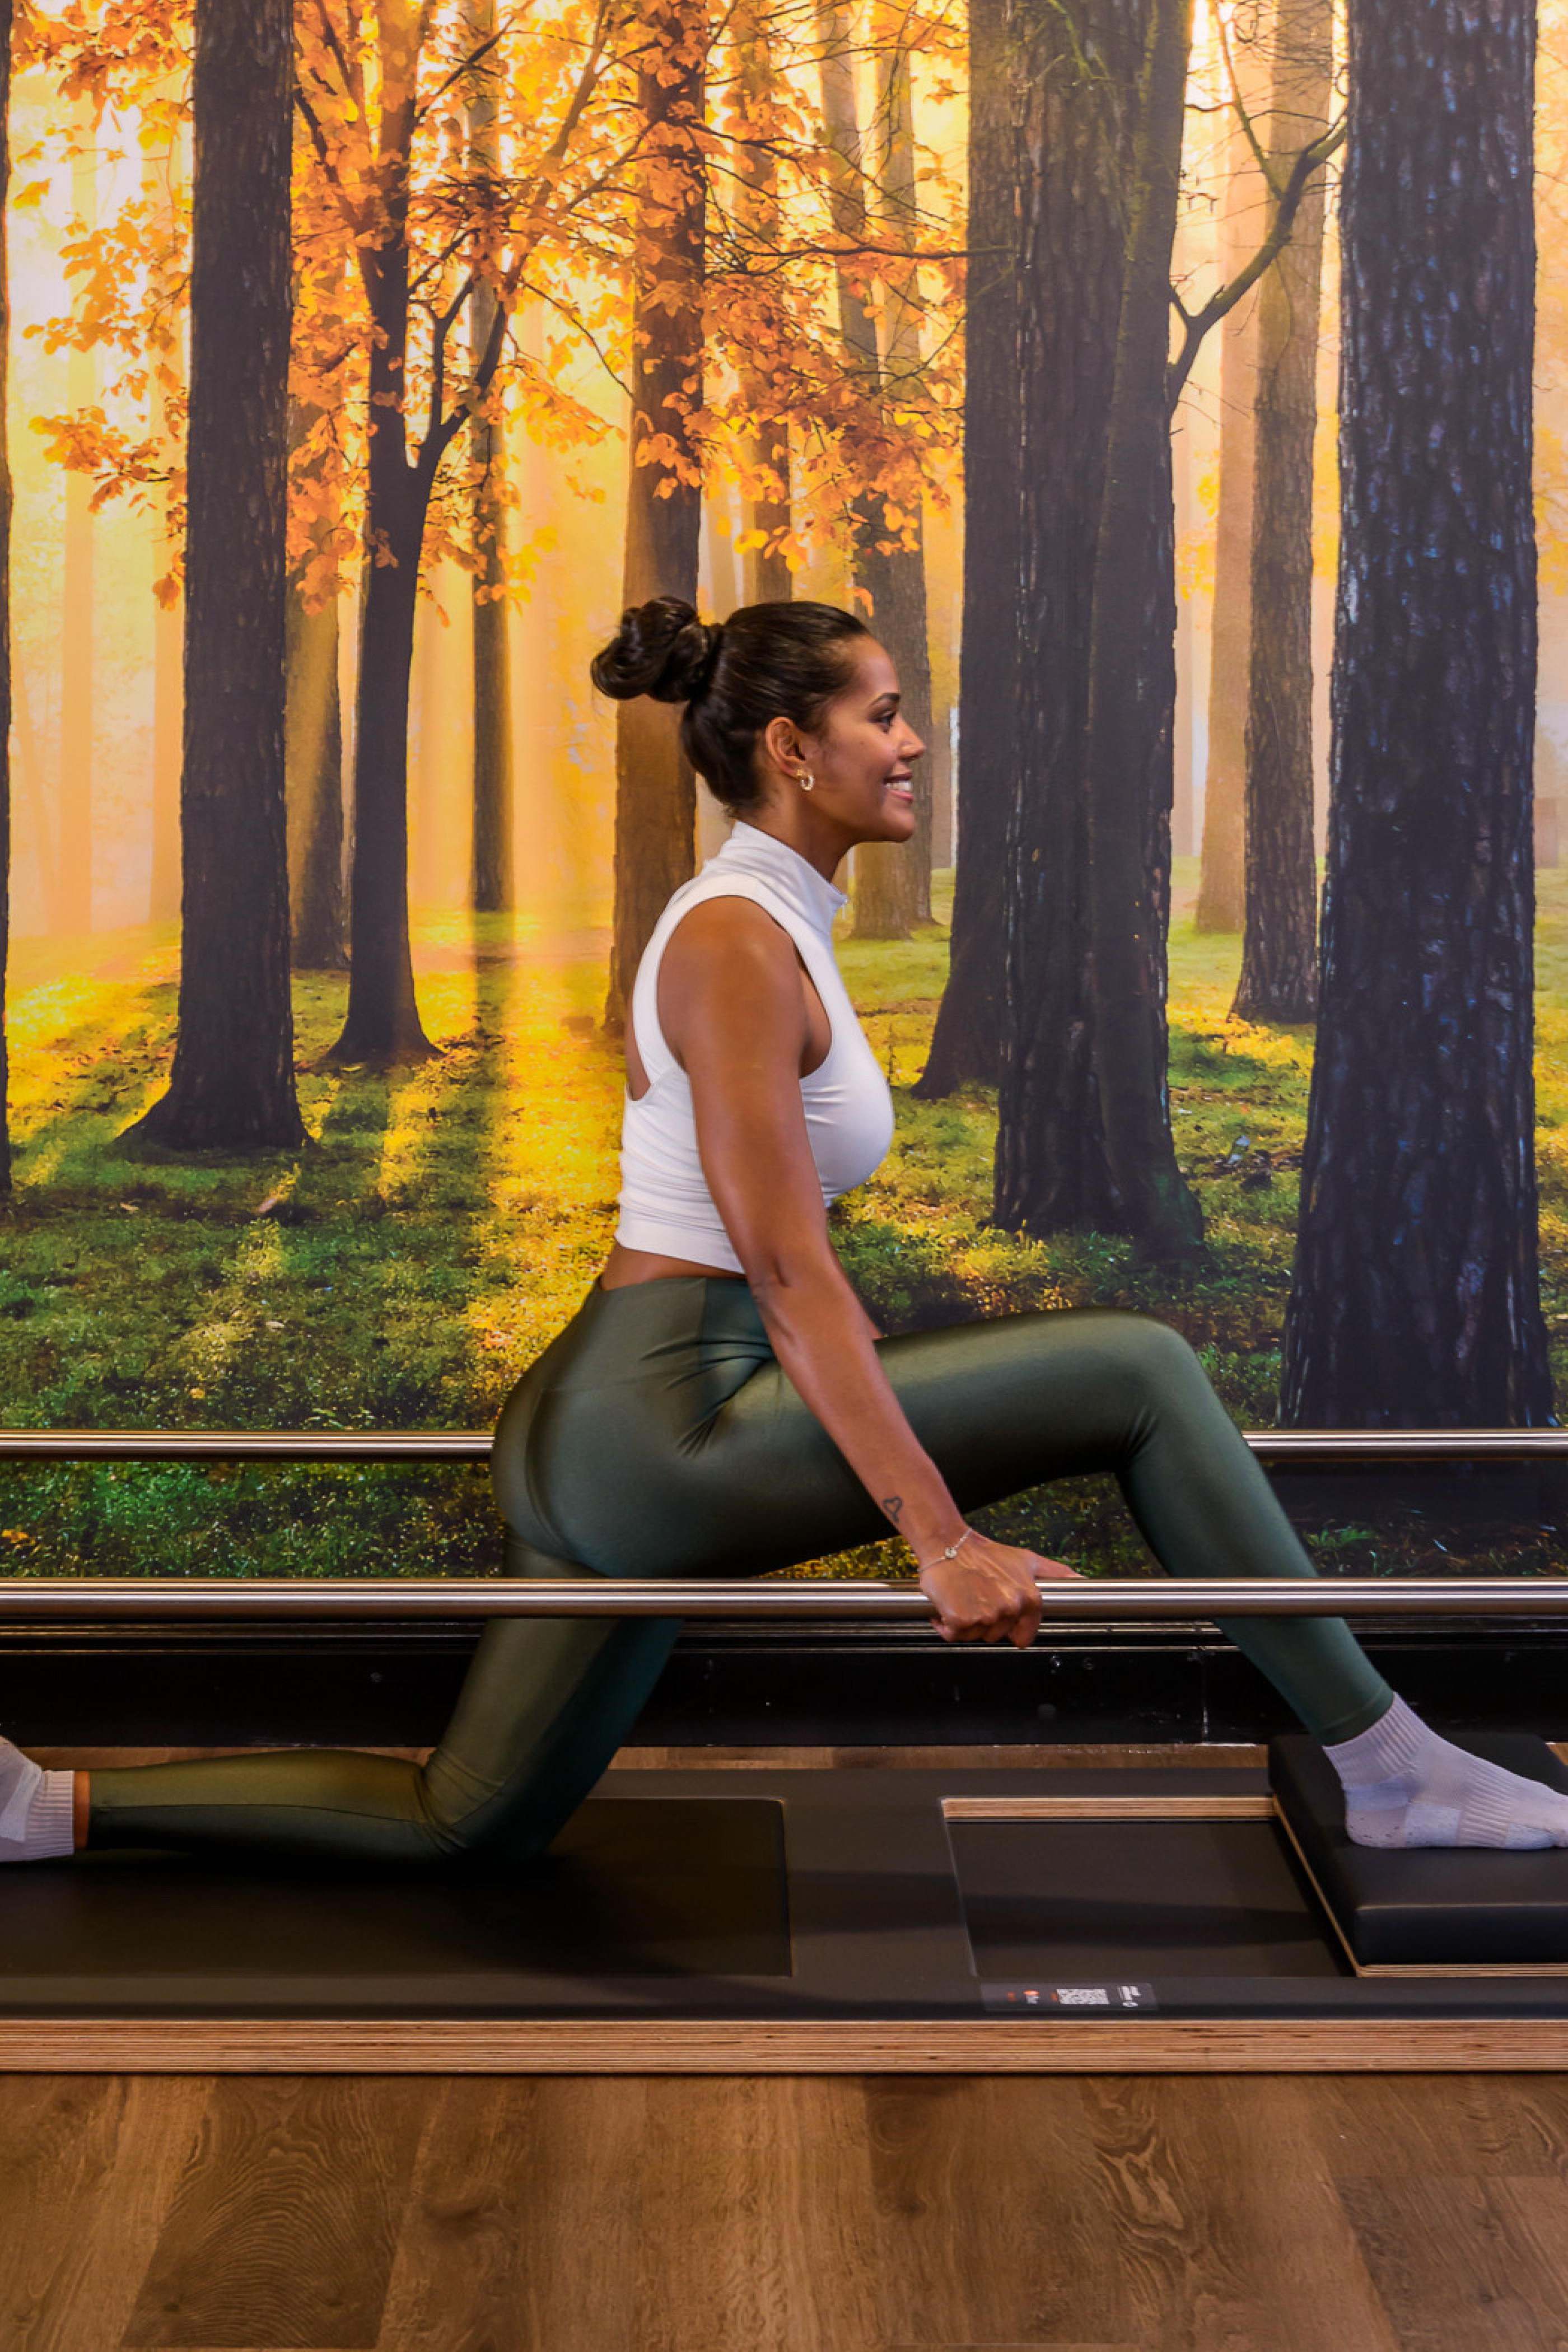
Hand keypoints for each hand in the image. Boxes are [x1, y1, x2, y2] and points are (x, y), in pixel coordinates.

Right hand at [916, 1532, 1080, 1648]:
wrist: (947, 1543)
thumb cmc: (984, 1553)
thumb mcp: (1027, 1560)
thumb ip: (1056, 1573)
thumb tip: (1083, 1580)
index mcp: (1029, 1598)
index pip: (1024, 1637)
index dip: (1009, 1628)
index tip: (998, 1613)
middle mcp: (1010, 1609)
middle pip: (996, 1636)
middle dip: (985, 1622)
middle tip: (978, 1597)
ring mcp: (986, 1615)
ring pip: (975, 1637)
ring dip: (966, 1623)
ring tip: (964, 1597)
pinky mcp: (961, 1620)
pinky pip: (953, 1634)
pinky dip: (946, 1624)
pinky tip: (949, 1603)